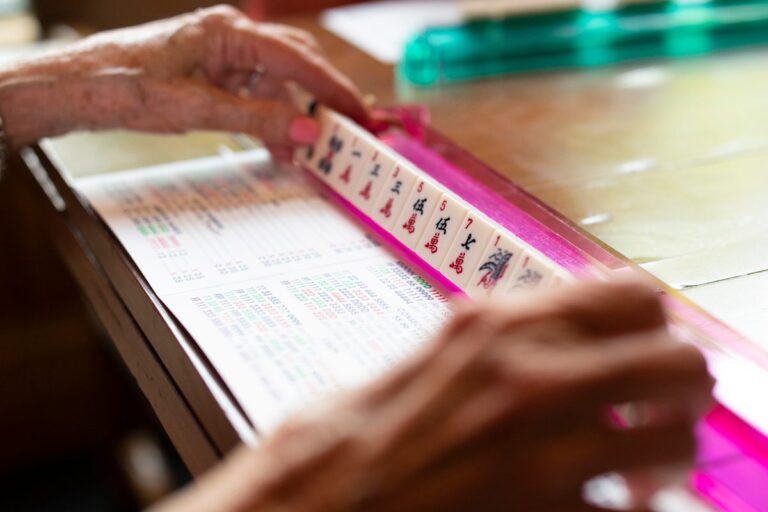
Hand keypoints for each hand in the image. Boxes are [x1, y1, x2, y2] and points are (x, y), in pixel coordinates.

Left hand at [0, 5, 366, 150]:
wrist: (76, 88)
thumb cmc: (126, 86)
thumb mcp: (199, 109)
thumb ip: (259, 119)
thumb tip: (307, 131)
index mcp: (229, 32)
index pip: (296, 58)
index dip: (331, 89)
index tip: (358, 113)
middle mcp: (229, 37)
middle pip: (292, 65)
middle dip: (319, 100)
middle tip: (345, 130)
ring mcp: (219, 55)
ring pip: (274, 83)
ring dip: (291, 117)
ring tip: (305, 151)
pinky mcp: (209, 74)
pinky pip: (252, 95)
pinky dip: (268, 120)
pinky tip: (275, 144)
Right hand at [154, 279, 712, 511]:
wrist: (317, 501)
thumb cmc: (355, 432)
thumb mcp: (434, 352)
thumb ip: (505, 334)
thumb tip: (564, 326)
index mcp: (496, 323)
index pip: (632, 294)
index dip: (655, 323)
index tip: (647, 345)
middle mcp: (528, 375)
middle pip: (677, 362)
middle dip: (682, 388)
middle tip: (663, 408)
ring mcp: (542, 450)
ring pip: (675, 442)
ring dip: (666, 456)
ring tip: (639, 470)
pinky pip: (629, 511)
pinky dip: (624, 508)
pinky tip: (595, 506)